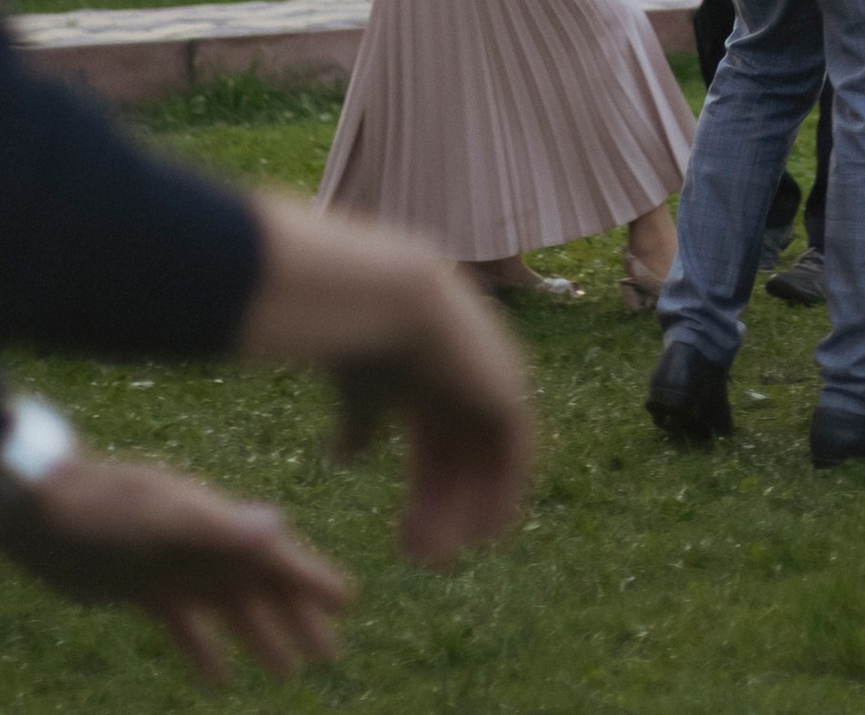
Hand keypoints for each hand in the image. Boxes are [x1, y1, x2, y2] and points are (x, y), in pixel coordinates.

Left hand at [0, 451, 351, 686]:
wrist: (39, 512)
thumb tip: (278, 525)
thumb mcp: (164, 517)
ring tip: (288, 673)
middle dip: (296, 618)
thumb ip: (220, 527)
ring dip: (258, 636)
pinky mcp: (142, 588)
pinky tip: (219, 680)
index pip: (275, 556)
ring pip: (228, 607)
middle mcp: (203, 544)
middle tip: (330, 656)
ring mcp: (174, 566)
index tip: (347, 601)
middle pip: (260, 586)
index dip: (311, 578)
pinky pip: (184, 624)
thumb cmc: (105, 508)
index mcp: (216, 524)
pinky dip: (204, 649)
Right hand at [238, 196, 531, 567]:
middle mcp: (469, 376)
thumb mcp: (359, 390)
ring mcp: (495, 380)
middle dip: (441, 510)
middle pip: (463, 458)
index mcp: (432, 372)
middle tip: (423, 561)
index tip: (406, 543)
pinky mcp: (512, 391)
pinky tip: (486, 536)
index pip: (437, 445)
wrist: (386, 303)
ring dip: (467, 512)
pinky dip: (504, 495)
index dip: (425, 494)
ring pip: (488, 462)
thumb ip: (361, 423)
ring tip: (438, 559)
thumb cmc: (357, 336)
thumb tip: (347, 459)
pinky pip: (517, 456)